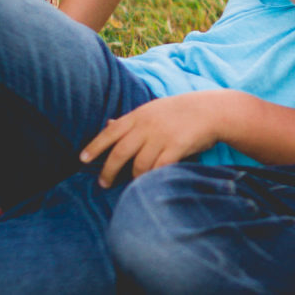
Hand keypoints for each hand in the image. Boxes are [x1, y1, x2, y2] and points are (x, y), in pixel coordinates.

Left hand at [79, 92, 224, 186]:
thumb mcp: (153, 109)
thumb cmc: (181, 110)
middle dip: (108, 170)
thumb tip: (108, 123)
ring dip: (133, 177)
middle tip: (103, 183)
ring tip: (131, 185)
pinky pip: (158, 168)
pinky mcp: (176, 148)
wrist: (212, 110)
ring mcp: (161, 137)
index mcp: (139, 115)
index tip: (82, 160)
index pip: (110, 132)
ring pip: (139, 164)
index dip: (95, 146)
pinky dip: (151, 178)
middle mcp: (147, 126)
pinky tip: (149, 184)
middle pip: (120, 152)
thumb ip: (131, 119)